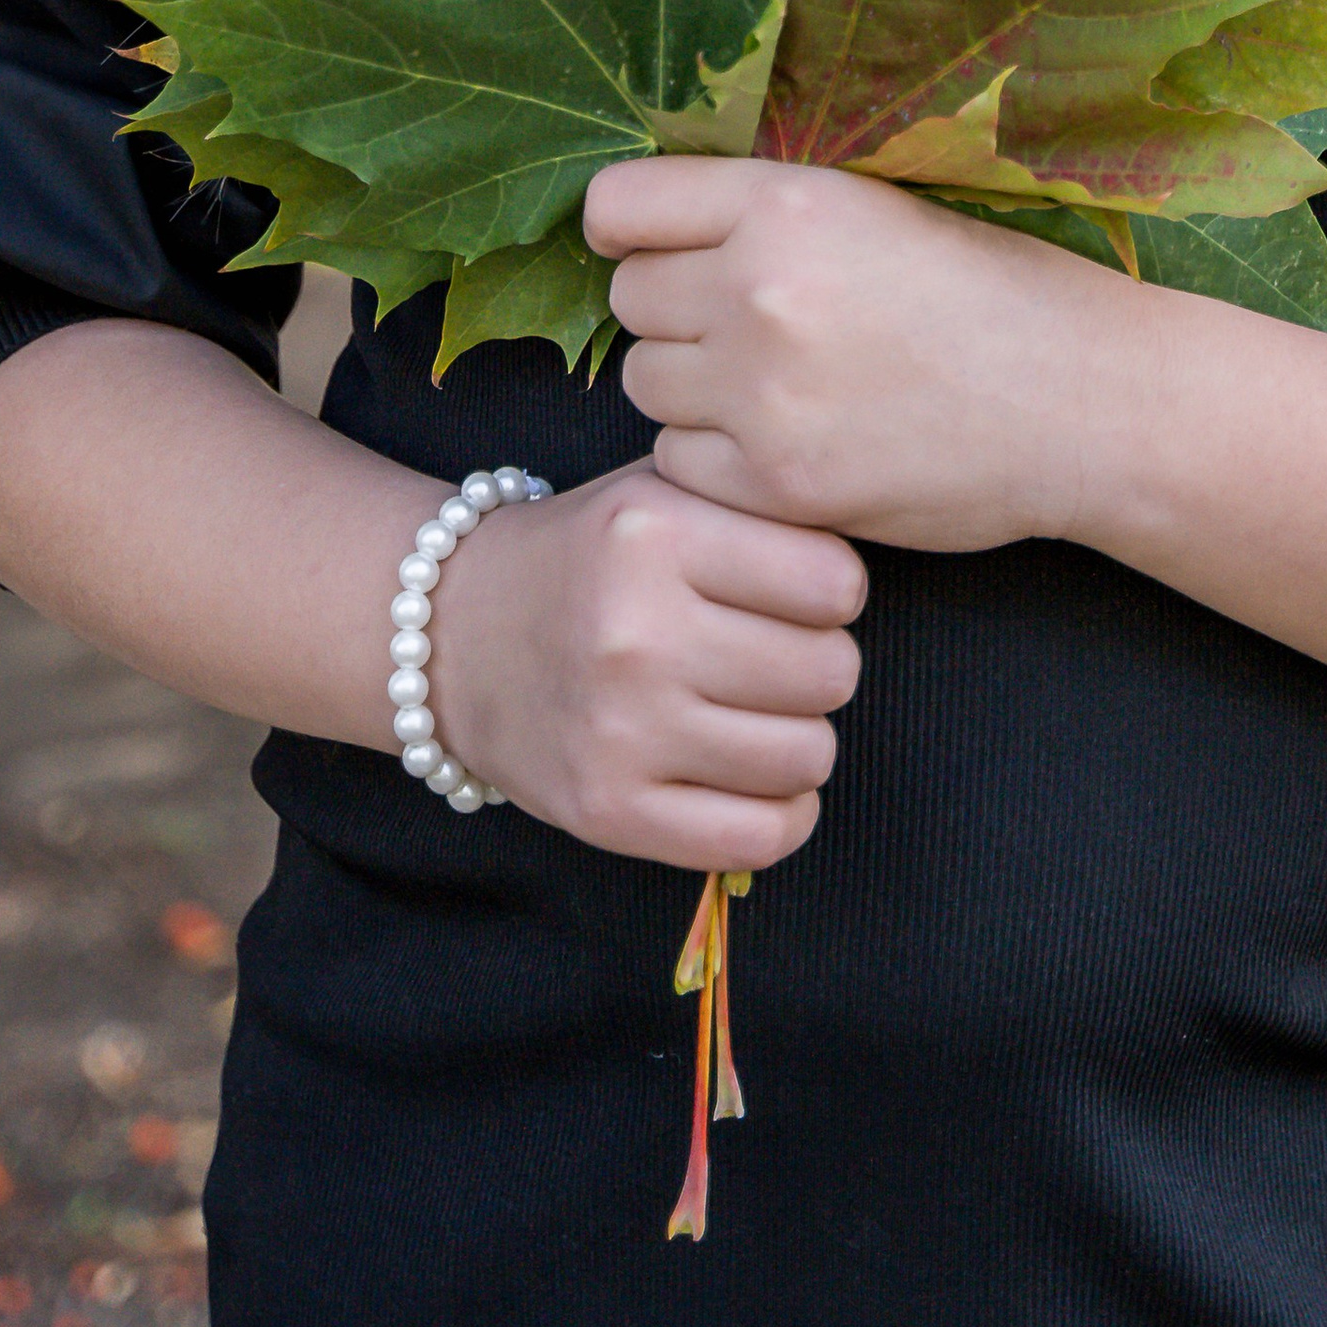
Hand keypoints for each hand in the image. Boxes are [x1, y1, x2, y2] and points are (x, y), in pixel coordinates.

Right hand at [423, 455, 864, 871]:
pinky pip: (759, 837)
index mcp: (655, 534)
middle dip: (819, 662)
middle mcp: (635, 633)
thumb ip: (757, 501)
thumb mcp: (662, 489)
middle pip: (830, 671)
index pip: (835, 581)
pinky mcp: (609, 810)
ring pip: (807, 755)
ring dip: (802, 737)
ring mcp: (620, 731)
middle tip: (775, 652)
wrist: (456, 637)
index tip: (799, 590)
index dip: (834, 587)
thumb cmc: (591, 556)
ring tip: (757, 709)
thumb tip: (870, 537)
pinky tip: (753, 776)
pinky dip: (780, 813)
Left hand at [586, 159, 1135, 550]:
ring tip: (776, 383)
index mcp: (786, 203)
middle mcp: (760, 290)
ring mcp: (764, 393)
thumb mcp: (880, 206)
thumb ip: (770, 210)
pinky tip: (788, 440)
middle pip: (629, 299)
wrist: (1084, 402)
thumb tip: (659, 225)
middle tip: (745, 324)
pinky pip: (679, 461)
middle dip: (673, 310)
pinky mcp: (777, 483)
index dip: (630, 229)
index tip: (656, 247)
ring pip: (647, 382)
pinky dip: (717, 457)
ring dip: (692, 386)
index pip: (619, 205)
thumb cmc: (994, 293)